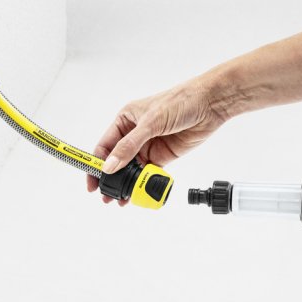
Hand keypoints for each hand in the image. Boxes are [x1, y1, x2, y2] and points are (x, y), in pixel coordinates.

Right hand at [86, 76, 231, 204]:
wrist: (209, 105)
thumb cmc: (178, 102)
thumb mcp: (150, 123)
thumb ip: (129, 146)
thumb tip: (110, 166)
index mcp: (125, 120)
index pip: (105, 145)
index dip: (97, 163)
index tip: (92, 181)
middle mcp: (134, 133)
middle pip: (116, 160)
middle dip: (111, 178)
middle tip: (105, 195)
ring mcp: (148, 145)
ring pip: (132, 169)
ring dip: (126, 184)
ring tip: (121, 199)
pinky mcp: (162, 156)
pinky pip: (148, 173)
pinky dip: (144, 183)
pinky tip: (140, 192)